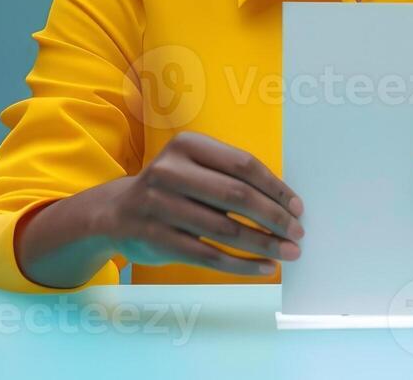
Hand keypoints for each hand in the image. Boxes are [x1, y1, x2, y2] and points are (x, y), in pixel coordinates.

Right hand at [31, 131, 304, 280]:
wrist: (114, 212)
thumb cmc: (172, 189)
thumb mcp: (193, 167)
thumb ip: (231, 177)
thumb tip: (286, 205)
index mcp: (187, 145)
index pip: (243, 165)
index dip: (275, 188)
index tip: (298, 208)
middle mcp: (170, 171)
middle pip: (236, 196)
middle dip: (274, 218)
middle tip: (297, 233)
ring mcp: (159, 206)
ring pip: (225, 230)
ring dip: (263, 244)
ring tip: (289, 253)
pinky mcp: (155, 238)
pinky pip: (208, 256)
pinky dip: (242, 264)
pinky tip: (264, 267)